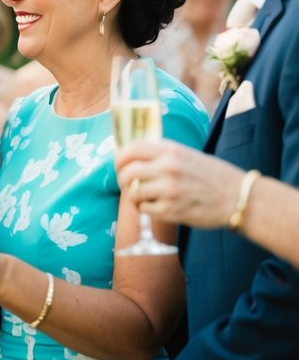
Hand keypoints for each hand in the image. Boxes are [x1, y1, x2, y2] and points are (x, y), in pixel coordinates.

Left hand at [116, 141, 240, 228]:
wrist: (239, 198)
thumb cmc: (213, 176)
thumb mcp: (188, 155)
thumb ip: (162, 154)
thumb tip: (133, 157)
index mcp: (171, 151)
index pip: (131, 149)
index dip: (120, 158)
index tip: (119, 165)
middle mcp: (167, 168)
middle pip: (127, 172)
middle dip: (122, 179)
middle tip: (126, 184)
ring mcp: (168, 190)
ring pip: (133, 192)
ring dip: (134, 195)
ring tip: (144, 196)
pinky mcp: (171, 211)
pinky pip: (144, 209)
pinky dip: (146, 208)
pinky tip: (156, 206)